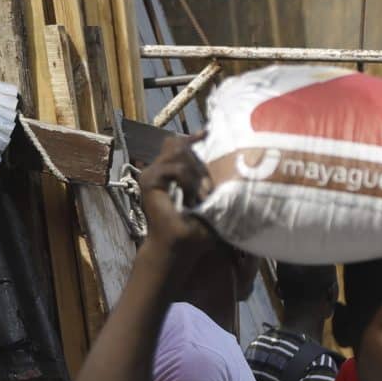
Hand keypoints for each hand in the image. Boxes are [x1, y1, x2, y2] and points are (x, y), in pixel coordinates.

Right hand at [136, 138, 215, 254]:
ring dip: (195, 174)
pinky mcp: (149, 181)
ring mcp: (152, 174)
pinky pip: (173, 167)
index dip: (192, 138)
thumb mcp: (210, 203)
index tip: (207, 133)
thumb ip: (213, 184)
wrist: (177, 247)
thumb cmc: (194, 230)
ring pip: (178, 153)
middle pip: (178, 145)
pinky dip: (186, 180)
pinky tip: (190, 197)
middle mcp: (160, 171)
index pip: (178, 145)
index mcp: (172, 174)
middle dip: (199, 163)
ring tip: (200, 196)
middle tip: (208, 191)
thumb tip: (233, 169)